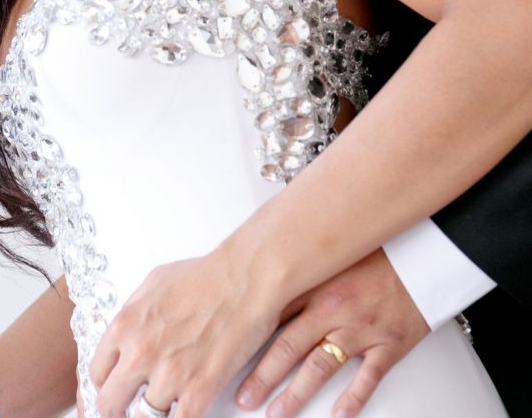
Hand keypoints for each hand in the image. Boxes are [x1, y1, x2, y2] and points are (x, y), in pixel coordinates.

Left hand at [90, 249, 283, 417]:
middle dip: (117, 410)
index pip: (96, 372)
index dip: (104, 384)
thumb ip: (134, 311)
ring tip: (159, 410)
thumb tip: (127, 333)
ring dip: (150, 416)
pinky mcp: (199, 391)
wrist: (244, 279)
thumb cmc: (206, 275)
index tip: (111, 389)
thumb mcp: (154, 282)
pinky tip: (181, 413)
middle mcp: (141, 352)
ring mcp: (170, 374)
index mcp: (126, 324)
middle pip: (111, 403)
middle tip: (126, 411)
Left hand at [235, 249, 428, 417]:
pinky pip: (368, 377)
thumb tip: (261, 279)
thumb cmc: (377, 251)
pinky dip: (352, 399)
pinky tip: (337, 414)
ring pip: (320, 366)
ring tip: (276, 413)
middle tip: (242, 398)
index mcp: (316, 282)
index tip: (227, 357)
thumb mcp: (332, 253)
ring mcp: (361, 327)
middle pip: (288, 346)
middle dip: (262, 376)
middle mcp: (334, 307)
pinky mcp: (389, 343)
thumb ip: (301, 269)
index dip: (247, 338)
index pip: (272, 314)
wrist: (425, 251)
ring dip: (295, 394)